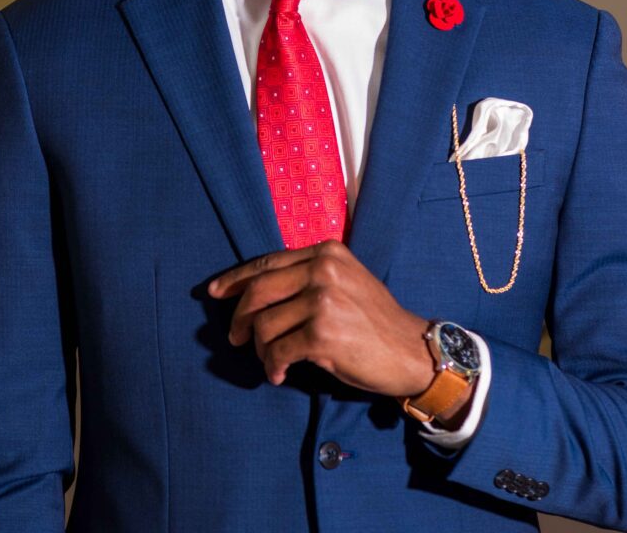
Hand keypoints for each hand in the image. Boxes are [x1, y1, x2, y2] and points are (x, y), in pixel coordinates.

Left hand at [208, 240, 437, 399]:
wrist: (411, 350)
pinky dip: (273, 366)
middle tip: (235, 337)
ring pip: (265, 324)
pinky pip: (278, 351)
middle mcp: (323, 269)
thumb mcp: (344, 281)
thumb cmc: (374, 320)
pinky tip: (280, 374)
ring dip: (261, 349)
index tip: (215, 292)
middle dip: (240, 317)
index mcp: (326, 252)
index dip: (236, 279)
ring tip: (271, 361)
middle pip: (258, 290)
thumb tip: (255, 292)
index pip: (268, 262)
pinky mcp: (323, 334)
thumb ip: (307, 277)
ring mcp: (323, 300)